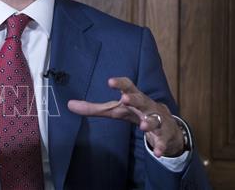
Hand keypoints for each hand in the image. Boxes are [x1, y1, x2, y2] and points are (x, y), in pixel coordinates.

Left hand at [67, 77, 184, 156]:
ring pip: (155, 119)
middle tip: (126, 99)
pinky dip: (161, 145)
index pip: (128, 86)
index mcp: (133, 97)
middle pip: (142, 100)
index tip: (110, 81)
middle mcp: (146, 105)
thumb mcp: (114, 109)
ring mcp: (157, 119)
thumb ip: (93, 108)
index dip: (120, 83)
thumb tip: (69, 105)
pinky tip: (158, 153)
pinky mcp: (164, 134)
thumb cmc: (134, 111)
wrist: (165, 123)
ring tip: (144, 126)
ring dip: (150, 122)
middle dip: (135, 99)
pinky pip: (163, 140)